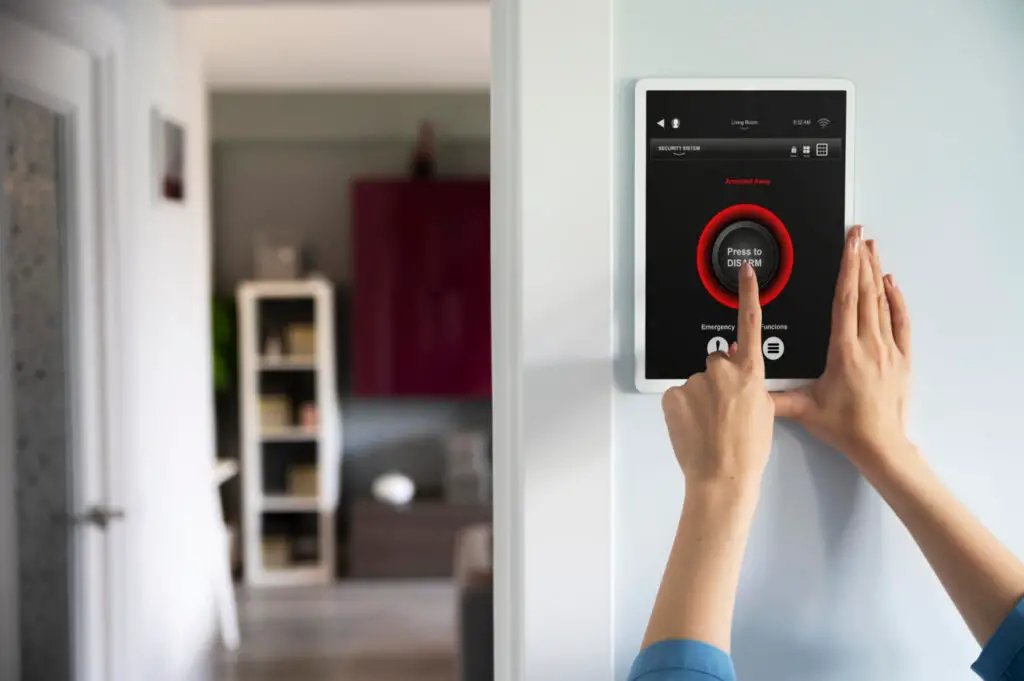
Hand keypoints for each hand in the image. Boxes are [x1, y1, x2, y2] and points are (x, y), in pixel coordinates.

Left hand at [662, 263, 775, 488]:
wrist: (723, 475)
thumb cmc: (748, 450)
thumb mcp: (763, 410)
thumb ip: (749, 382)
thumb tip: (733, 366)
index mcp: (750, 373)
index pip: (750, 324)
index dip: (748, 295)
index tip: (745, 272)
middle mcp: (722, 370)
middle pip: (716, 363)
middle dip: (718, 380)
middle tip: (724, 411)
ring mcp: (695, 381)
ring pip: (697, 383)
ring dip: (701, 398)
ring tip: (711, 425)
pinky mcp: (673, 394)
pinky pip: (679, 395)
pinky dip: (683, 409)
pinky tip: (695, 427)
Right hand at [773, 226, 912, 470]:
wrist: (880, 445)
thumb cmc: (845, 427)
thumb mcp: (804, 409)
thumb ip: (774, 397)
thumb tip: (748, 389)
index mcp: (844, 351)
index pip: (845, 300)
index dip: (847, 268)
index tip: (848, 246)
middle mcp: (868, 345)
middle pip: (865, 292)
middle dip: (861, 259)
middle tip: (859, 235)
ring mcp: (888, 350)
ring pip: (881, 302)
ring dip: (876, 273)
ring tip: (871, 249)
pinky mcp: (900, 359)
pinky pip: (899, 321)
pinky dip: (896, 300)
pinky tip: (891, 284)